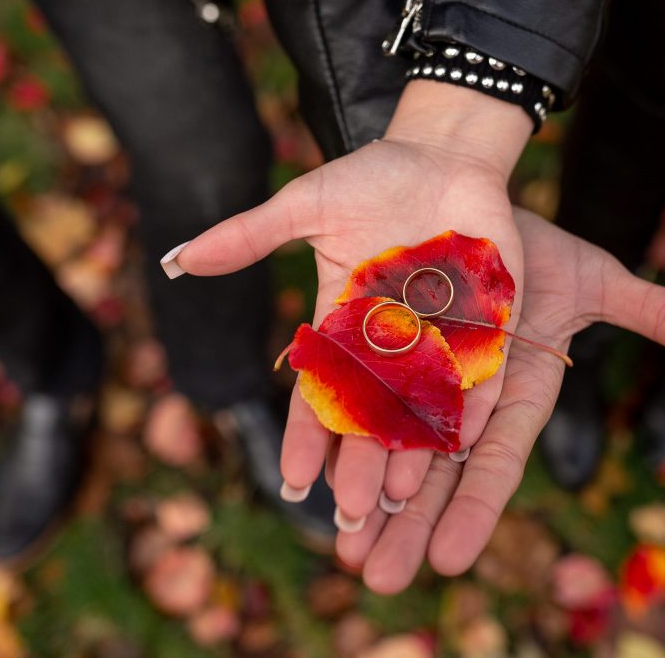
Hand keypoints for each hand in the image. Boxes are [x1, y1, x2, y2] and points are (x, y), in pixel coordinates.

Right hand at [162, 82, 532, 532]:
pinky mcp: (489, 317)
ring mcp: (440, 332)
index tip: (292, 478)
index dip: (306, 433)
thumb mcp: (305, 207)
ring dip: (412, 447)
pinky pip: (482, 368)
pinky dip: (474, 399)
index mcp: (345, 320)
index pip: (320, 388)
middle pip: (372, 410)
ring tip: (400, 496)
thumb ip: (249, 236)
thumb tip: (175, 259)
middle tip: (349, 511)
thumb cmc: (372, 178)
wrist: (442, 153)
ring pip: (423, 402)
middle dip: (359, 459)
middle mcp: (391, 339)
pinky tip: (464, 440)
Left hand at [333, 207, 664, 592]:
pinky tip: (311, 478)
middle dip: (408, 526)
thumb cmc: (541, 251)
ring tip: (341, 548)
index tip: (447, 563)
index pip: (495, 463)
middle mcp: (467, 400)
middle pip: (436, 474)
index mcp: (516, 394)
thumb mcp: (599, 279)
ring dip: (365, 498)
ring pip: (390, 448)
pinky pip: (353, 397)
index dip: (473, 510)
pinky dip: (334, 436)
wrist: (480, 209)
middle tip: (376, 579)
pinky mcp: (377, 350)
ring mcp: (419, 380)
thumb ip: (656, 314)